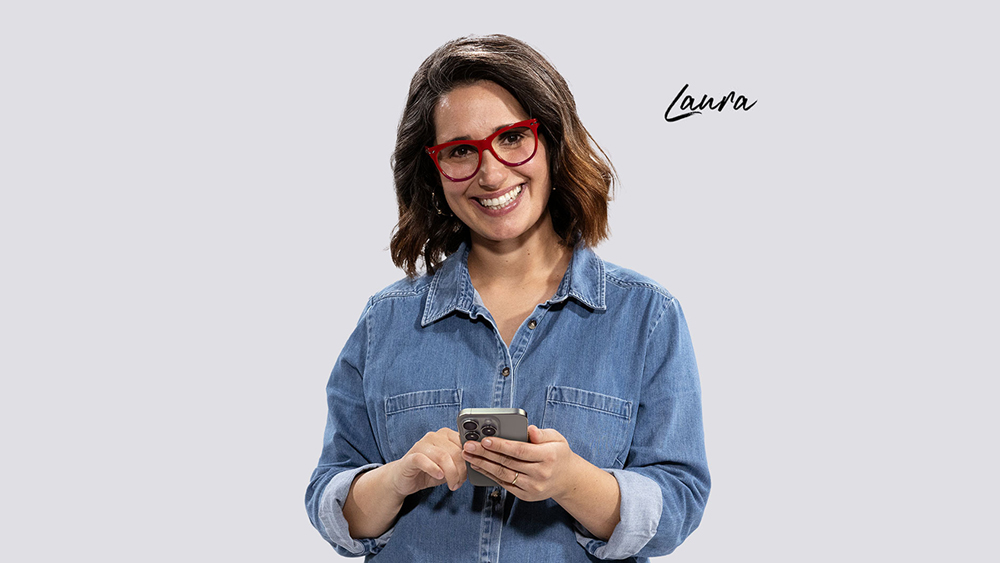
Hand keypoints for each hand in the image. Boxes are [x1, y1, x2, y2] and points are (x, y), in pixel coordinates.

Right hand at [389, 428, 466, 496]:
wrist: (404, 478)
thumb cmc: (428, 471)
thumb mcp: (448, 466)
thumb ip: (460, 462)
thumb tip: (474, 464)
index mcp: (445, 435)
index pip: (463, 443)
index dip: (470, 458)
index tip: (471, 471)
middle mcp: (433, 436)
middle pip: (455, 451)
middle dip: (461, 471)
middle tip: (459, 482)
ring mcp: (421, 445)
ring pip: (442, 456)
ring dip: (451, 474)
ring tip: (452, 484)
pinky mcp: (411, 457)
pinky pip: (423, 460)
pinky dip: (433, 469)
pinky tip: (438, 476)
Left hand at [462, 425, 583, 501]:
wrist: (567, 480)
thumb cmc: (558, 454)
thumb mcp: (557, 438)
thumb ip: (542, 433)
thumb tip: (530, 430)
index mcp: (548, 457)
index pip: (520, 451)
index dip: (501, 446)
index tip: (485, 440)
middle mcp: (540, 474)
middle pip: (508, 463)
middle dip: (485, 454)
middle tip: (468, 445)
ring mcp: (532, 487)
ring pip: (503, 474)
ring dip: (483, 465)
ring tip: (468, 455)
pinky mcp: (526, 495)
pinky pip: (504, 484)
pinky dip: (489, 475)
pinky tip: (478, 466)